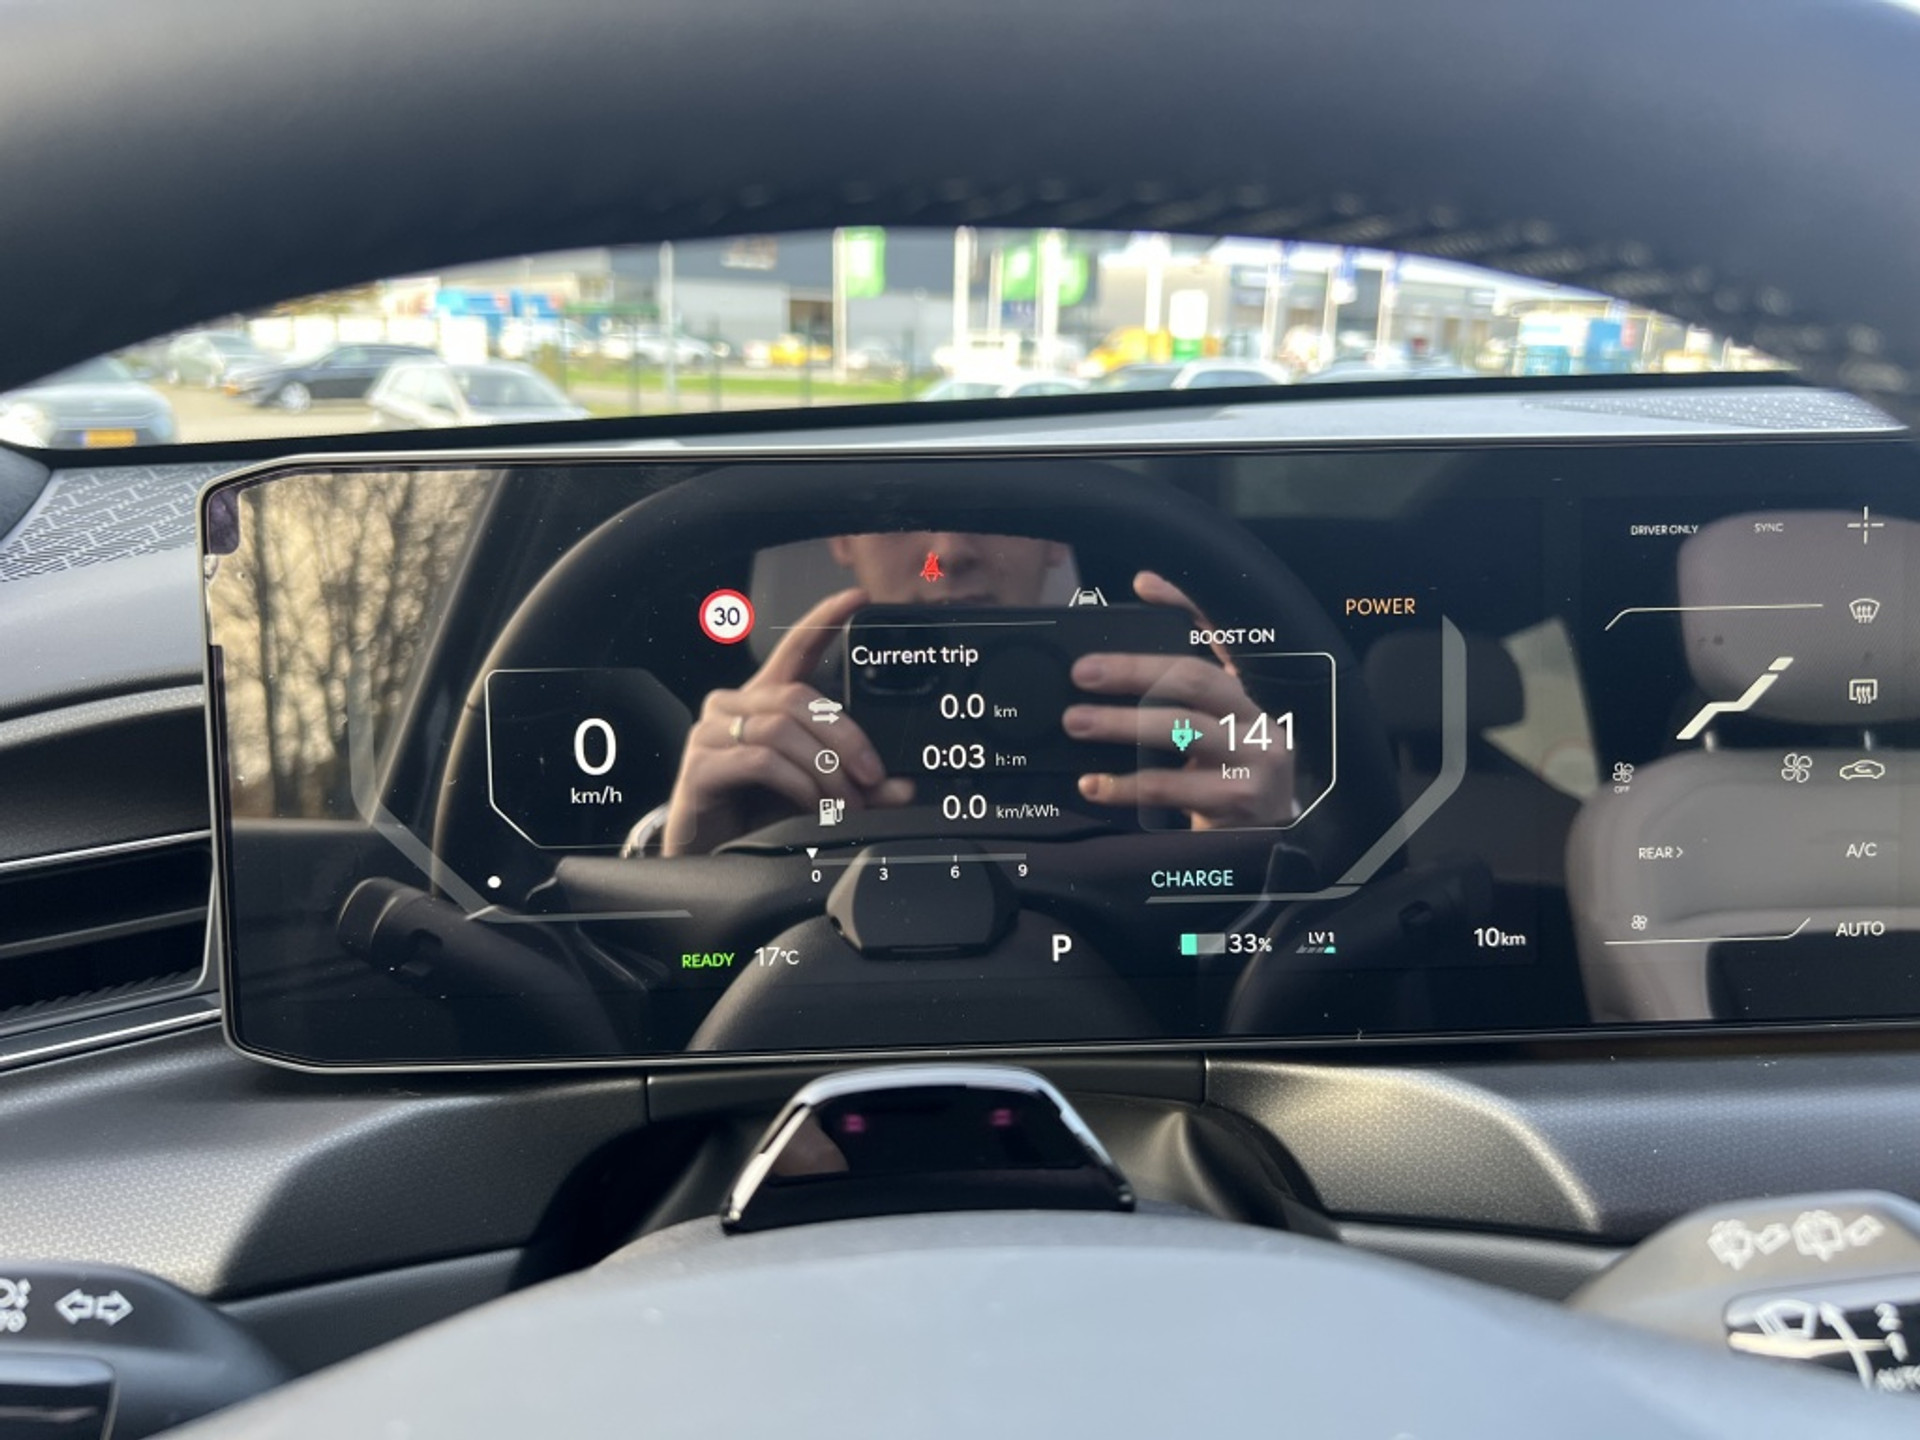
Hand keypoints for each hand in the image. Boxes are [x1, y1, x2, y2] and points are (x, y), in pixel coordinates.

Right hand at [662, 587, 911, 854]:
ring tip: (843, 802)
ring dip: (824, 768)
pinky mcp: (699, 766)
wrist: (706, 857)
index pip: (795, 647)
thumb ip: (858, 788)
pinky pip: (760, 760)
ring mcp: (712, 733)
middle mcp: (734, 707)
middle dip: (845, 739)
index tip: (857, 598)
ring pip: (781, 729)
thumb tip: (904, 788)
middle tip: (872, 779)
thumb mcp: (816, 796)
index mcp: (765, 702)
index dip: (824, 618)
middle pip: (798, 697)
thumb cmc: (756, 816)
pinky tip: (810, 807)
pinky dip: (796, 784)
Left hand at [1061, 570, 1296, 829]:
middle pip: (1195, 680)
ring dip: (1122, 724)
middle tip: (1083, 674)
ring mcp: (1253, 763)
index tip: (1142, 586)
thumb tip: (1140, 602)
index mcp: (1249, 697)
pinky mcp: (1236, 804)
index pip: (1221, 637)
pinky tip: (1093, 784)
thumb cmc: (1226, 781)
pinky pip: (1170, 787)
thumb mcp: (1210, 734)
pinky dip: (1125, 785)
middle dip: (1134, 672)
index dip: (1185, 606)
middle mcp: (1259, 722)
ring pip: (1183, 729)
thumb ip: (1176, 688)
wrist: (1266, 850)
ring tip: (1077, 722)